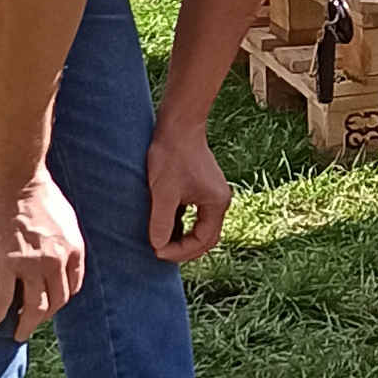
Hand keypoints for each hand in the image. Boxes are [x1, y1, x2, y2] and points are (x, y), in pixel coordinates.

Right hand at [0, 171, 84, 342]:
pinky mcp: (7, 263)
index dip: (61, 299)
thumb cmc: (37, 192)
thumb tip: (59, 252)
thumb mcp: (64, 218)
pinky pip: (4, 297)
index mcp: (73, 249)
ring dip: (26, 325)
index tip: (50, 305)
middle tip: (31, 324)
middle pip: (56, 301)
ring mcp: (33, 264)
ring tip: (18, 334)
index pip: (72, 286)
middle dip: (45, 316)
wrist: (15, 178)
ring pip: (34, 307)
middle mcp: (57, 261)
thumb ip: (63, 240)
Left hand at [146, 116, 232, 263]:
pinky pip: (196, 215)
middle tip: (160, 253)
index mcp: (217, 204)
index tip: (157, 252)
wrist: (178, 125)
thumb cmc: (171, 155)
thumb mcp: (163, 192)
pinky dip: (182, 225)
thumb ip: (161, 221)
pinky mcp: (202, 187)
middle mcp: (220, 201)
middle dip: (184, 249)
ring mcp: (212, 194)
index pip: (203, 240)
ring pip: (201, 227)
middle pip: (207, 238)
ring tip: (161, 242)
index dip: (180, 251)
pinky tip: (164, 225)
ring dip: (183, 238)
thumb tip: (158, 246)